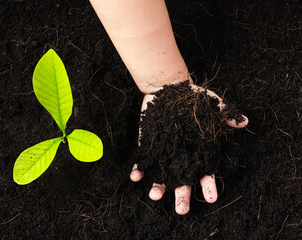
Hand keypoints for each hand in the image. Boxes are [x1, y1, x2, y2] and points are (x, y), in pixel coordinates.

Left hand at [130, 82, 248, 214]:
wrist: (168, 88)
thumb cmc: (193, 99)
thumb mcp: (211, 104)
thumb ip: (225, 114)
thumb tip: (244, 121)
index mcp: (198, 152)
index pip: (205, 173)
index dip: (209, 186)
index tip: (211, 198)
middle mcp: (181, 157)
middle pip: (182, 181)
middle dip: (182, 196)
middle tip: (181, 210)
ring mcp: (164, 153)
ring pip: (162, 176)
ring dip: (158, 187)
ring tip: (155, 196)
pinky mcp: (148, 147)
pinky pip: (143, 162)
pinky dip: (139, 170)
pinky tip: (136, 176)